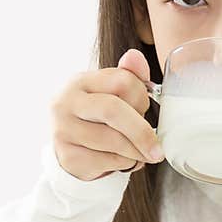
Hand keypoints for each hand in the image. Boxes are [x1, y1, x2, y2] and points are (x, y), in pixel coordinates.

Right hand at [49, 48, 163, 180]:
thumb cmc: (98, 118)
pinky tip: (123, 160)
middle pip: (113, 110)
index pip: (122, 81)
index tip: (145, 110)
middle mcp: (66, 102)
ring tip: (141, 154)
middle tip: (158, 149)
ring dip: (135, 151)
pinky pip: (107, 161)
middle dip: (141, 132)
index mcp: (80, 81)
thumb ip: (129, 76)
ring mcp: (63, 130)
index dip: (141, 98)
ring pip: (113, 141)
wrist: (72, 149)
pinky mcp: (67, 156)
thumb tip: (135, 57)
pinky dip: (124, 164)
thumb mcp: (113, 94)